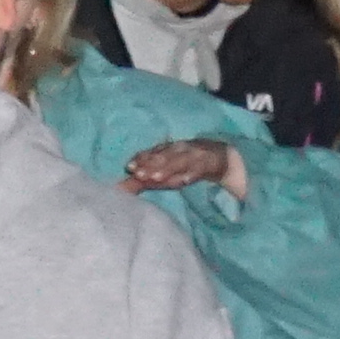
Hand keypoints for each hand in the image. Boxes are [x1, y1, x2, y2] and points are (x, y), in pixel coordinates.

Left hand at [117, 136, 253, 206]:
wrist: (219, 157)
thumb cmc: (185, 165)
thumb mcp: (166, 171)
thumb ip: (145, 179)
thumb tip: (120, 189)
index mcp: (167, 150)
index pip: (151, 153)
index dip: (141, 159)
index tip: (128, 167)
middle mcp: (178, 149)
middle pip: (163, 156)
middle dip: (150, 164)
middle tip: (138, 174)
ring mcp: (193, 155)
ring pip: (179, 161)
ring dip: (168, 168)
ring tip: (156, 178)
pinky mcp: (208, 163)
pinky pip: (199, 169)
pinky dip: (191, 173)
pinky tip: (184, 180)